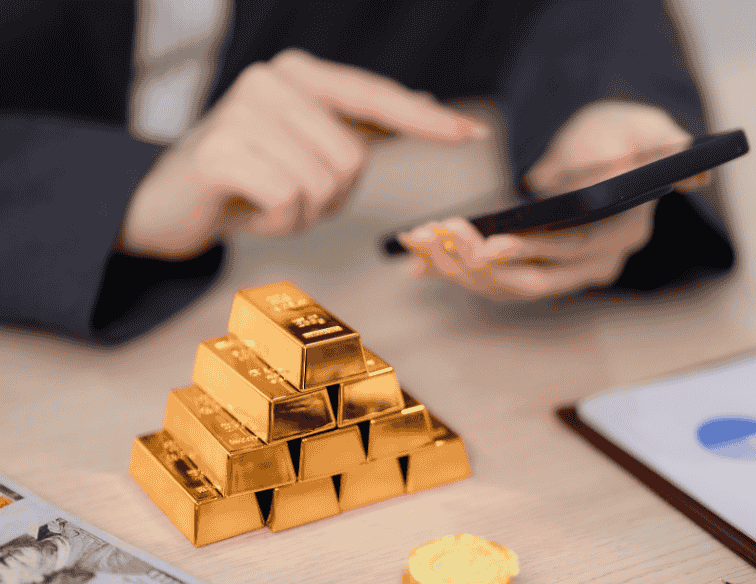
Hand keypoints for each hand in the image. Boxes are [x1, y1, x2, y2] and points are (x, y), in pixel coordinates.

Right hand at [120, 49, 485, 259]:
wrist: (168, 201)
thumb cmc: (247, 172)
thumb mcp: (306, 142)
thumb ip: (361, 121)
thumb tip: (423, 99)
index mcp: (299, 74)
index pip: (375, 97)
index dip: (425, 120)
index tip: (471, 133)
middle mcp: (272, 81)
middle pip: (353, 158)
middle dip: (333, 196)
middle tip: (291, 193)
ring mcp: (242, 112)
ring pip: (324, 185)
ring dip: (304, 213)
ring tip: (267, 199)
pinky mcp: (220, 151)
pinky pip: (290, 201)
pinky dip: (280, 222)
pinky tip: (250, 210)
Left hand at [399, 101, 707, 299]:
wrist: (602, 150)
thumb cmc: (619, 133)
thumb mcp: (644, 126)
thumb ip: (659, 141)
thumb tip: (671, 167)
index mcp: (623, 232)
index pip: (577, 251)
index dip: (535, 251)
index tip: (493, 242)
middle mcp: (596, 264)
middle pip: (536, 281)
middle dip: (483, 265)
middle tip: (442, 239)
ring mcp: (564, 274)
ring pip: (507, 286)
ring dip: (459, 268)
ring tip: (420, 239)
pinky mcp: (536, 271)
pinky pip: (493, 280)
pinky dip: (455, 269)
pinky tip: (420, 256)